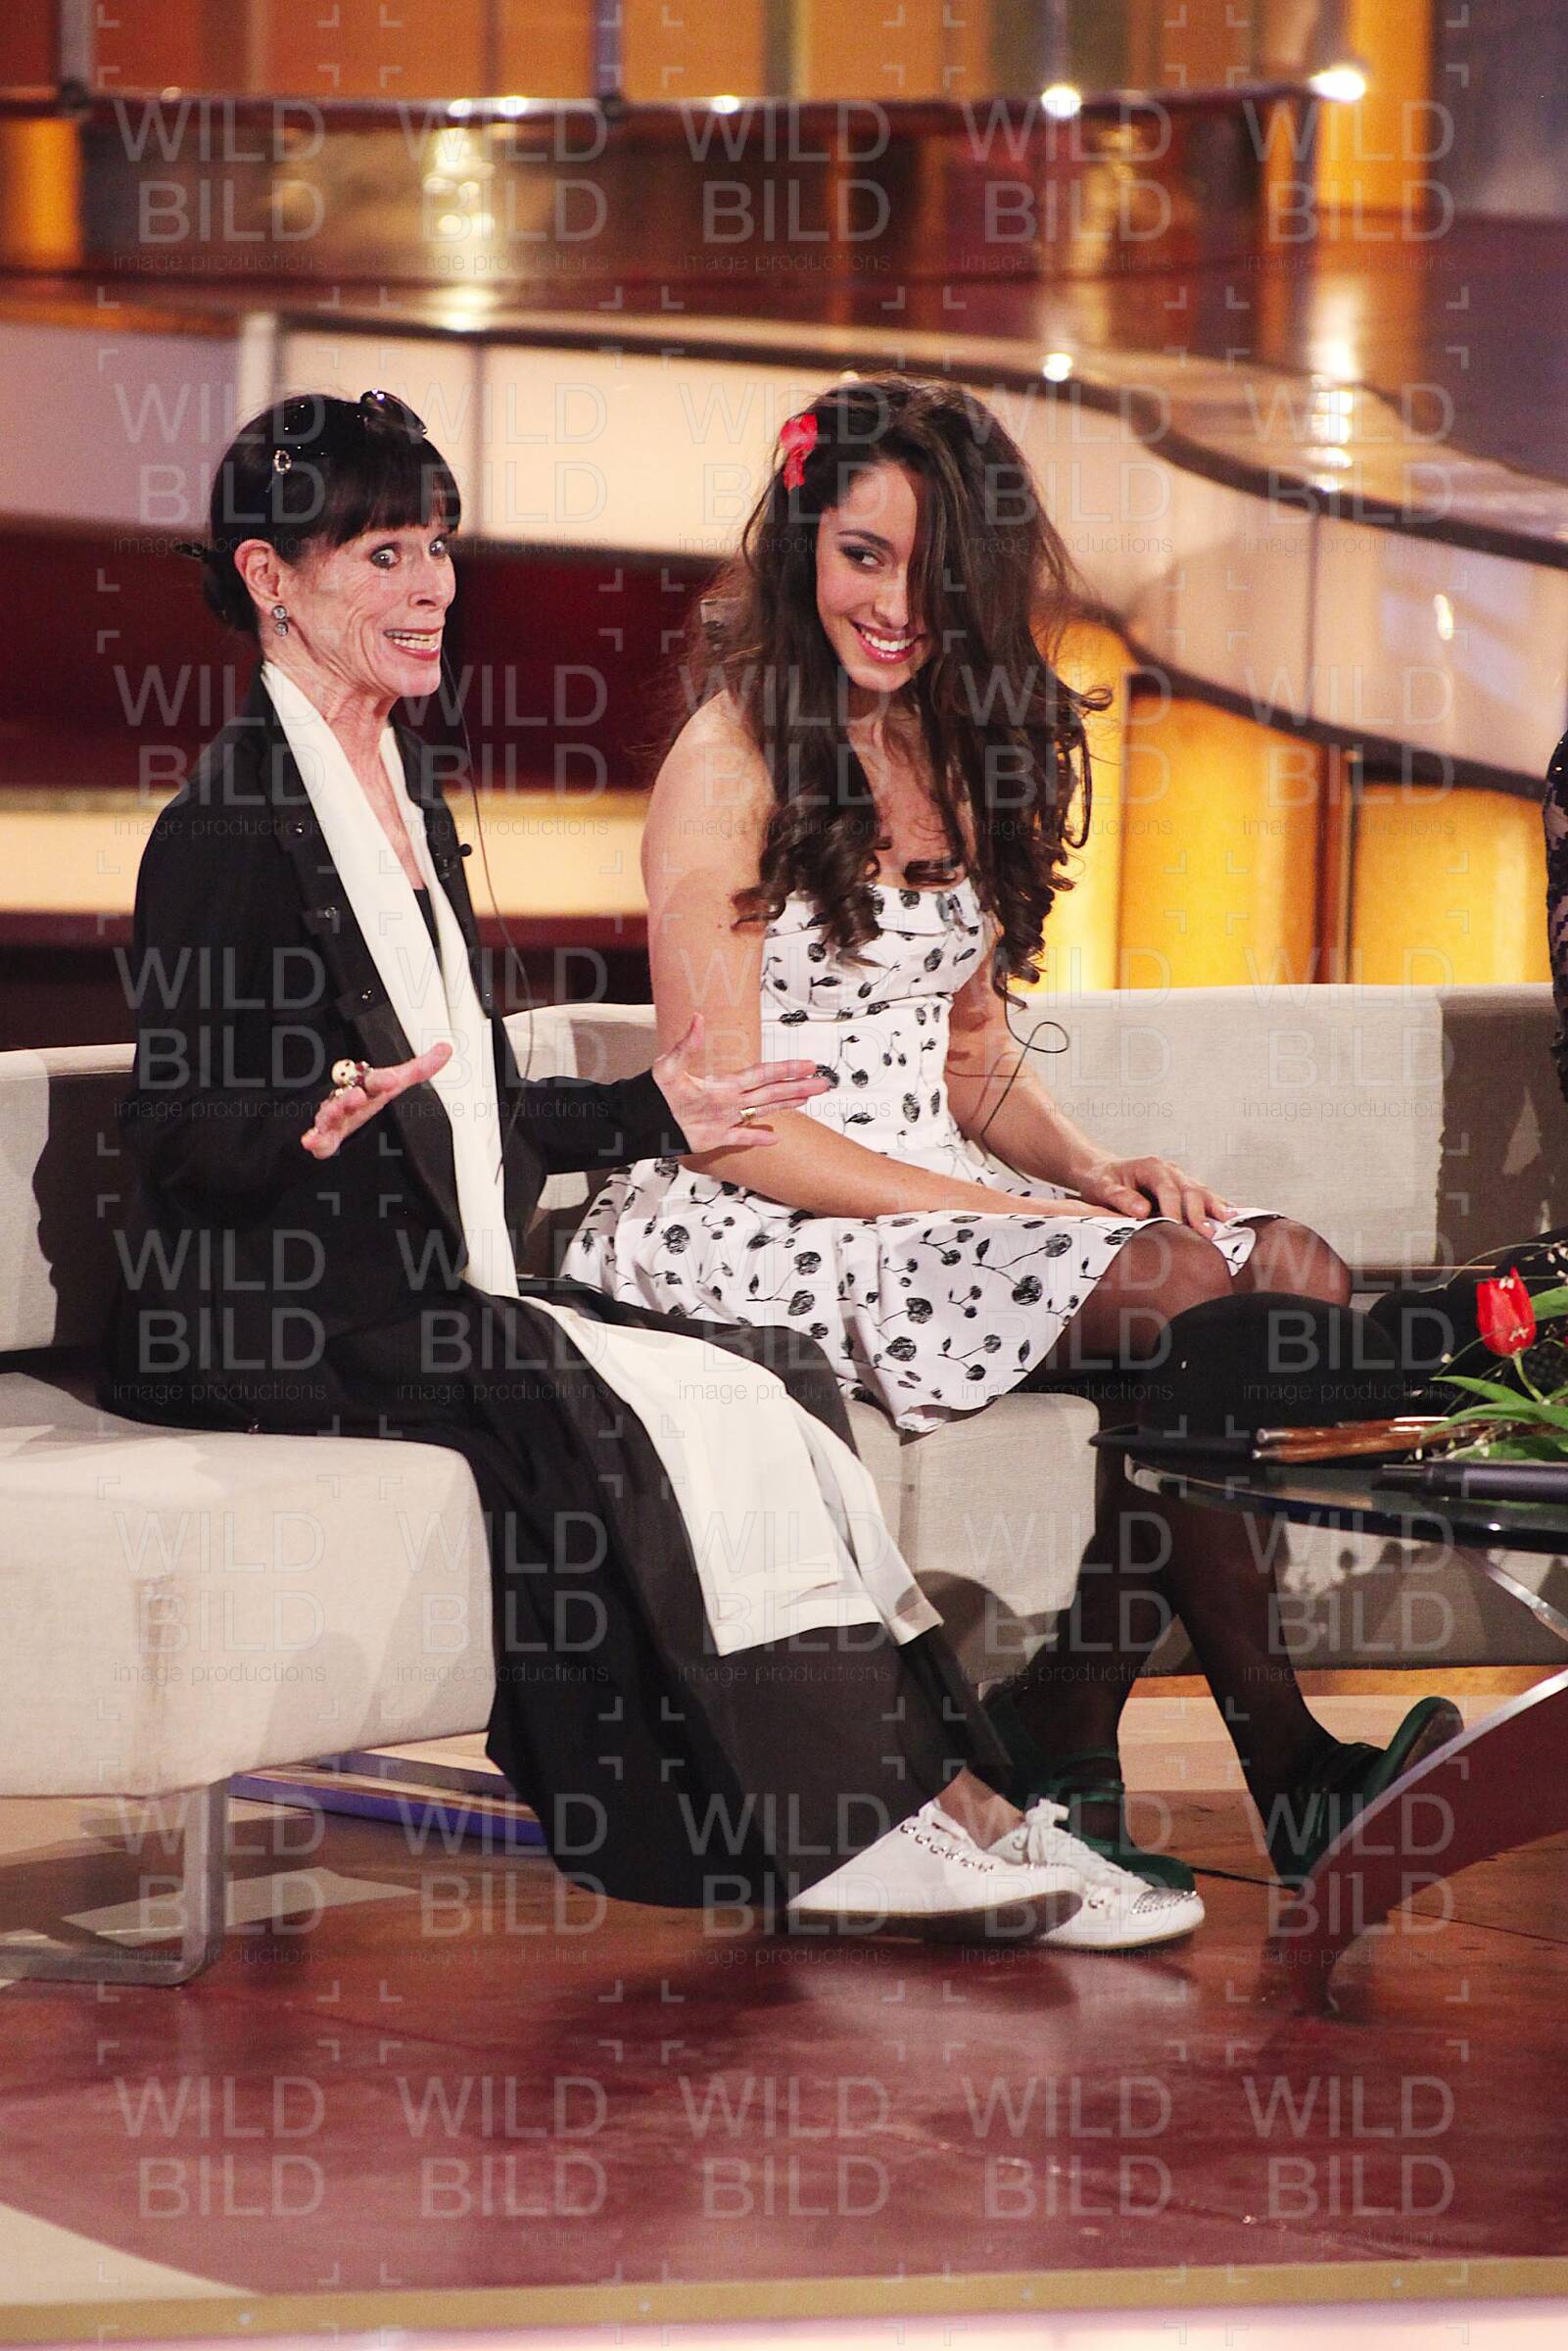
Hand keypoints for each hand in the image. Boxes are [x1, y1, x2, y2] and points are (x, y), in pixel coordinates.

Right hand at [301, 1040, 453, 1158]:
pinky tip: (311, 1140)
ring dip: (333, 1112)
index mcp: (367, 1087)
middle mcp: (349, 1099)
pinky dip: (314, 1139)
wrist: (338, 1108)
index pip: (374, 1081)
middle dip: (352, 1097)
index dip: (382, 1081)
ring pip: (332, 1113)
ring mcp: (336, 1116)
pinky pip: (319, 1139)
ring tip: (334, 1113)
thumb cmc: (368, 1094)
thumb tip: (446, 1049)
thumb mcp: (395, 1082)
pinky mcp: (326, 1136)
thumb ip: (420, 1069)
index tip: (390, 1080)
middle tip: (357, 1095)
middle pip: (350, 1097)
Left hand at [652, 1013, 829, 1152]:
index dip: (786, 1069)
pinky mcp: (716, 1137)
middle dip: (798, 1086)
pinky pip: (742, 1138)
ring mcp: (726, 1118)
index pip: (763, 1074)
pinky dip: (758, 1138)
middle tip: (823, 1083)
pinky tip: (775, 1137)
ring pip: (764, 1110)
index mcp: (725, 1083)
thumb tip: (698, 1019)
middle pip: (772, 1091)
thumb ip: (688, 1044)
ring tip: (809, 1098)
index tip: (807, 1064)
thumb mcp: (670, 1065)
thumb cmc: (655, 1090)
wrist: (644, 1117)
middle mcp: (731, 1099)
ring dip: (787, 1104)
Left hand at [1075, 1154, 1236, 1236]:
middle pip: (1192, 1190)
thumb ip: (1121, 1198)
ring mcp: (1181, 1179)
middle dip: (1200, 1213)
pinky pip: (1206, 1198)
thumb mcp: (1103, 1188)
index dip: (1175, 1210)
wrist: (1102, 1172)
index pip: (1169, 1190)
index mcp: (1152, 1167)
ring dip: (1217, 1209)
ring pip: (1203, 1193)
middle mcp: (1171, 1170)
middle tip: (1208, 1235)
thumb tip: (1143, 1211)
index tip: (1179, 1229)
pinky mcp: (1186, 1189)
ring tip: (1231, 1225)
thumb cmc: (1102, 1181)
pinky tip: (1234, 1219)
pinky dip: (1219, 1208)